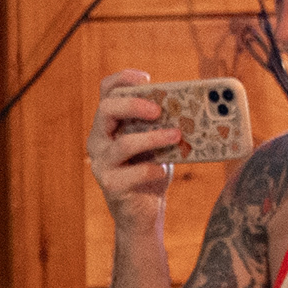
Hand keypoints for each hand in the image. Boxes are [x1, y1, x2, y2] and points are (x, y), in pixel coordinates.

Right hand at [87, 69, 181, 221]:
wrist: (143, 209)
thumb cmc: (150, 168)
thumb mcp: (156, 140)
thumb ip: (162, 123)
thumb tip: (188, 105)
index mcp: (109, 123)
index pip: (107, 91)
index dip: (123, 79)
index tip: (147, 78)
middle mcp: (98, 140)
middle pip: (107, 109)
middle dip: (134, 105)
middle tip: (159, 110)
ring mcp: (101, 163)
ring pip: (123, 144)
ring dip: (153, 138)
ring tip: (176, 136)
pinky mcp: (111, 185)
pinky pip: (133, 173)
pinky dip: (152, 169)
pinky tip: (163, 170)